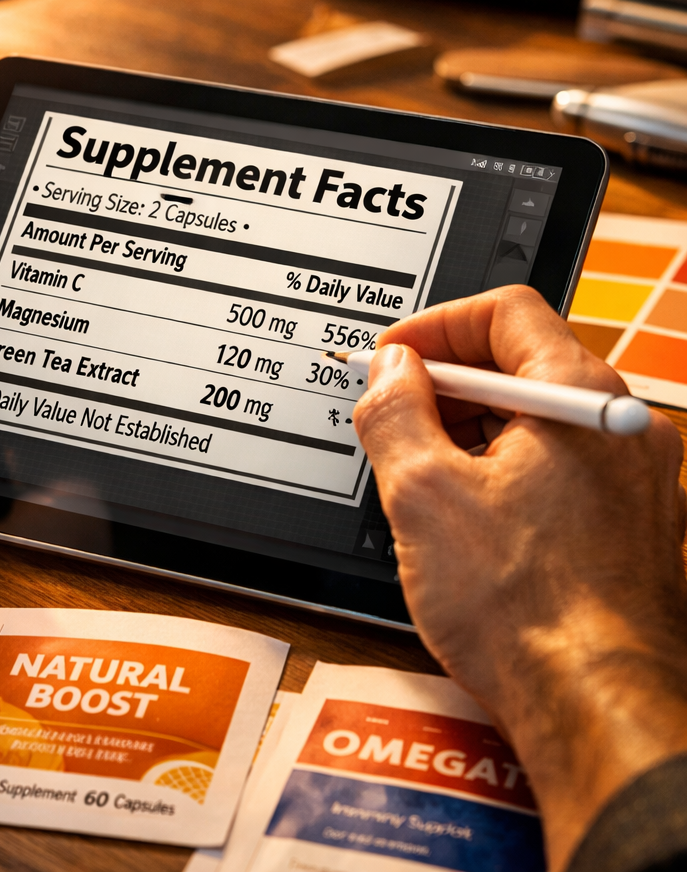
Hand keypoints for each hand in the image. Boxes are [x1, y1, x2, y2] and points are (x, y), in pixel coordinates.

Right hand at [352, 285, 686, 869]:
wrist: (597, 710)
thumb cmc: (527, 613)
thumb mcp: (424, 494)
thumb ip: (396, 411)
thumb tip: (390, 372)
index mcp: (578, 399)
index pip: (503, 312)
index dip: (433, 328)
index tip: (391, 360)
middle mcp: (619, 428)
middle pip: (521, 363)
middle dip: (445, 383)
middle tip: (394, 418)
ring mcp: (631, 479)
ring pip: (535, 419)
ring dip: (470, 430)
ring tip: (422, 475)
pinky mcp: (625, 524)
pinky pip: (554, 466)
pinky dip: (501, 470)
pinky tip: (465, 516)